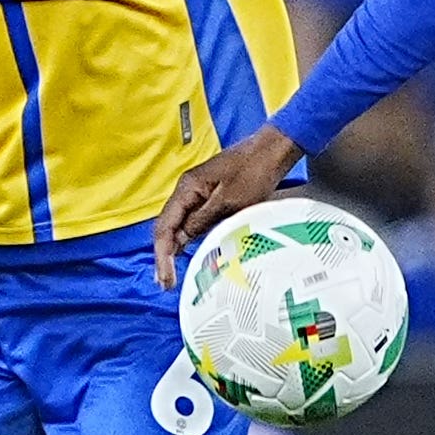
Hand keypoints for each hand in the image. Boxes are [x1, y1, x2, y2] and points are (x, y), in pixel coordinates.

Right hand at [153, 123, 303, 285]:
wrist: (271, 151)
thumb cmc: (254, 171)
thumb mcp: (229, 201)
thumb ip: (203, 220)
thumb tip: (181, 240)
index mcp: (187, 188)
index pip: (165, 226)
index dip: (163, 254)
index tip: (166, 277)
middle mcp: (187, 191)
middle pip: (167, 227)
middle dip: (164, 256)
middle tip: (166, 283)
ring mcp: (198, 194)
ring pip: (179, 226)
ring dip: (174, 250)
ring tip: (171, 276)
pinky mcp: (210, 197)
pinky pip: (193, 222)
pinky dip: (188, 240)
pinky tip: (188, 255)